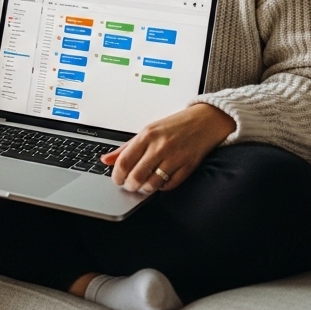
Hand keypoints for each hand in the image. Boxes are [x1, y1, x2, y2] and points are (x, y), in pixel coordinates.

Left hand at [101, 103, 235, 193]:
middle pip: (136, 176)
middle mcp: (160, 146)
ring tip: (144, 184)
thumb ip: (126, 148)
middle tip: (130, 185)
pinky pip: (169, 185)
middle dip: (130, 185)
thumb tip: (105, 160)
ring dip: (145, 188)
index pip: (124, 162)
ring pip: (152, 183)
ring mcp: (175, 157)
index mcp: (146, 135)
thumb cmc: (174, 126)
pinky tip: (160, 181)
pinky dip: (162, 187)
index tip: (117, 180)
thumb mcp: (147, 131)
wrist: (205, 121)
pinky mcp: (188, 166)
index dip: (117, 176)